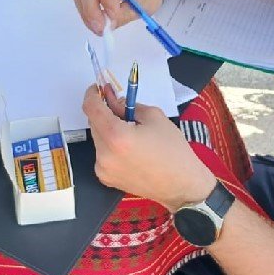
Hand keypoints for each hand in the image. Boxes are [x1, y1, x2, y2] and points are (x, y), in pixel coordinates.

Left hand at [83, 84, 215, 209]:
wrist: (181, 185)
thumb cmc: (173, 150)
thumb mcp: (154, 117)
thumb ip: (127, 105)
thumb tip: (113, 98)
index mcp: (116, 136)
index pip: (91, 108)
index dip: (92, 94)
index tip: (97, 89)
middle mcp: (104, 154)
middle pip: (94, 123)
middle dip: (104, 112)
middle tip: (120, 106)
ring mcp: (103, 168)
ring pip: (98, 139)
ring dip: (108, 129)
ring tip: (131, 132)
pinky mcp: (105, 178)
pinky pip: (102, 154)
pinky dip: (110, 146)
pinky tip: (129, 149)